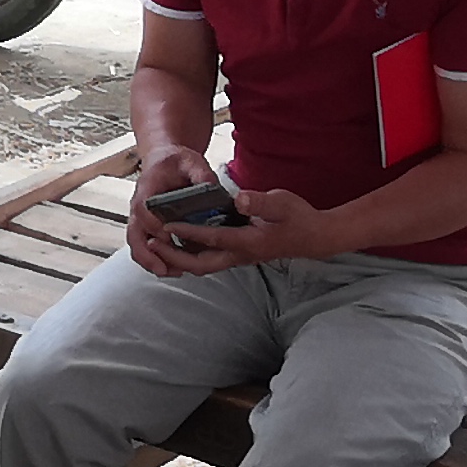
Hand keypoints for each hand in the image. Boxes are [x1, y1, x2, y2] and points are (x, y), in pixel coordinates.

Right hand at [124, 146, 217, 278]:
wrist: (163, 160)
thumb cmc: (174, 161)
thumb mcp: (191, 160)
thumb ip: (200, 173)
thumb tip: (212, 187)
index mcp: (147, 189)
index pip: (143, 210)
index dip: (154, 226)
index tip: (168, 237)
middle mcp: (139, 207)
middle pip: (134, 234)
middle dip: (147, 254)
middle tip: (163, 268)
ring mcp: (141, 219)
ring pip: (137, 244)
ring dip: (149, 261)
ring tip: (169, 272)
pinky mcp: (148, 227)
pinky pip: (144, 246)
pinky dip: (154, 259)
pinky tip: (172, 268)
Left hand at [161, 185, 322, 275]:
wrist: (314, 238)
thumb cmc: (299, 218)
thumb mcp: (283, 203)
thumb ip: (260, 202)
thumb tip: (238, 199)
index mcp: (249, 242)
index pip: (212, 239)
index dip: (188, 232)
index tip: (167, 224)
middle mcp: (240, 255)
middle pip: (200, 264)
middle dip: (174, 256)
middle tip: (152, 244)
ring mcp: (239, 258)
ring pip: (203, 266)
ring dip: (179, 259)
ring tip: (157, 247)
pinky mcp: (238, 256)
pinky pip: (209, 261)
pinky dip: (190, 257)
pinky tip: (177, 246)